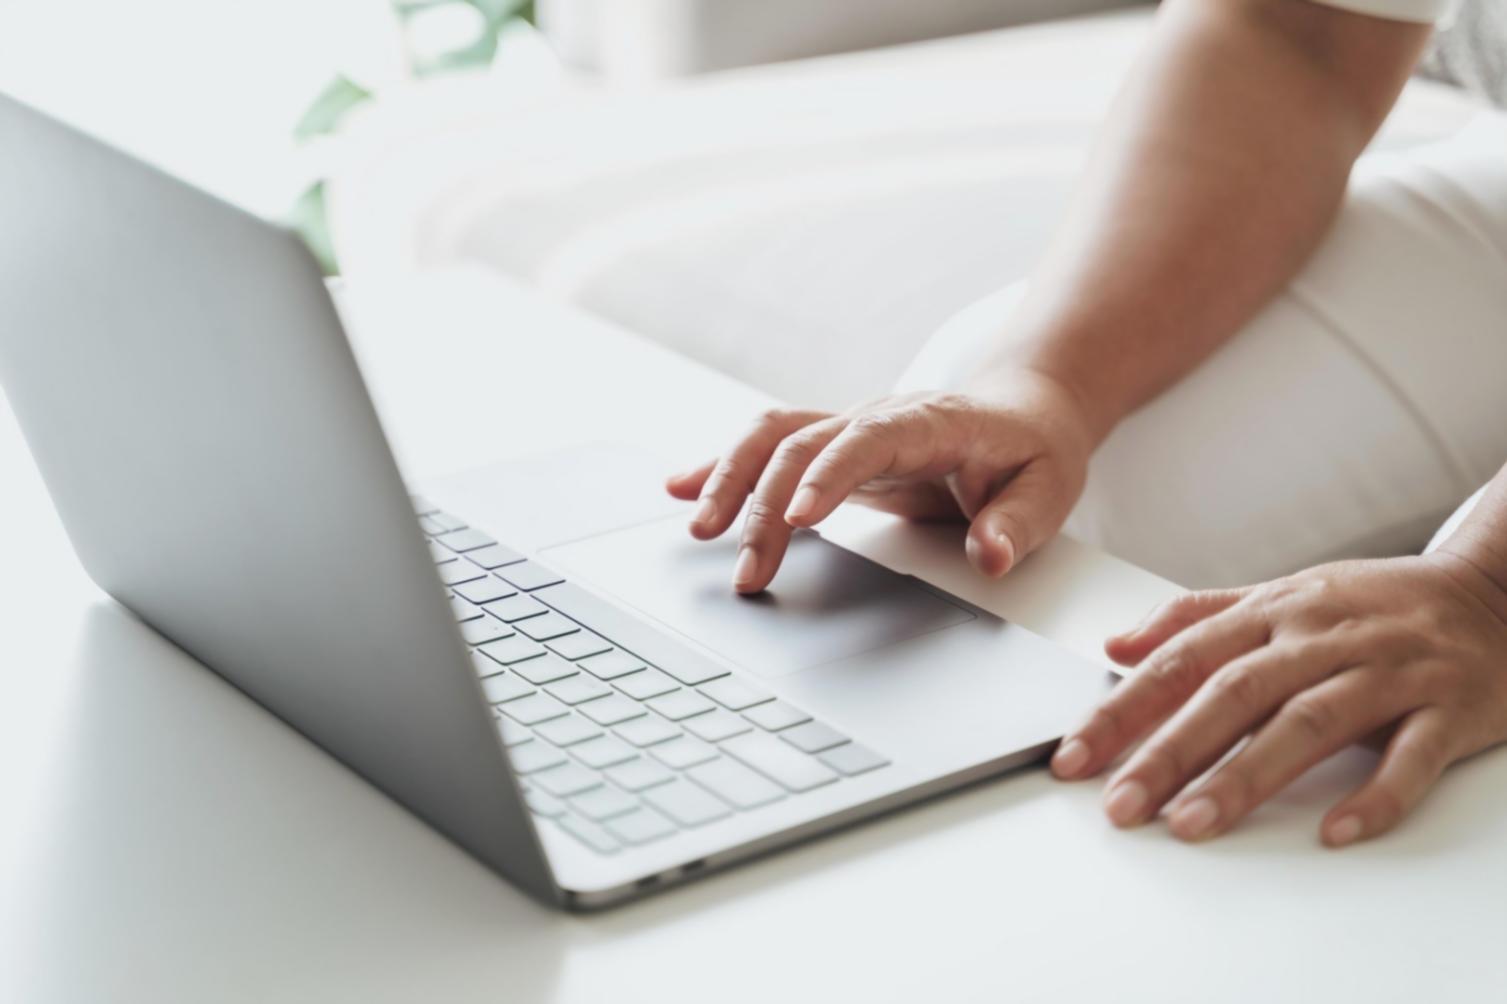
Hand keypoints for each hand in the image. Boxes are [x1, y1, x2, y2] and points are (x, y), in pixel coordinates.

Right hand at [664, 369, 1098, 592]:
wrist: (1024, 410)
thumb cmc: (1033, 452)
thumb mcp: (1049, 490)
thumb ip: (1018, 523)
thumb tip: (991, 556)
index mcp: (930, 422)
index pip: (869, 439)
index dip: (830, 474)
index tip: (800, 518)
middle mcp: (877, 418)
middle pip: (802, 444)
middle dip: (765, 503)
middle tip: (746, 567)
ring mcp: (848, 430)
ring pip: (772, 438)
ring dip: (730, 480)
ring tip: (697, 530)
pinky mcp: (830, 449)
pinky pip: (768, 447)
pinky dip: (723, 467)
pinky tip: (680, 488)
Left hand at [1051, 553, 1506, 845]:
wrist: (1496, 591)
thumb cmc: (1376, 603)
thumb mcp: (1282, 593)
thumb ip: (1196, 616)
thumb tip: (1116, 644)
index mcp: (1275, 610)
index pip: (1181, 659)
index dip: (1123, 708)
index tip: (1075, 755)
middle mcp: (1322, 637)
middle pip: (1233, 692)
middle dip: (1168, 750)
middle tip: (1120, 804)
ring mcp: (1386, 671)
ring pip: (1307, 722)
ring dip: (1245, 775)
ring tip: (1192, 822)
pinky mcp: (1448, 707)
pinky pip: (1410, 755)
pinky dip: (1374, 794)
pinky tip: (1335, 830)